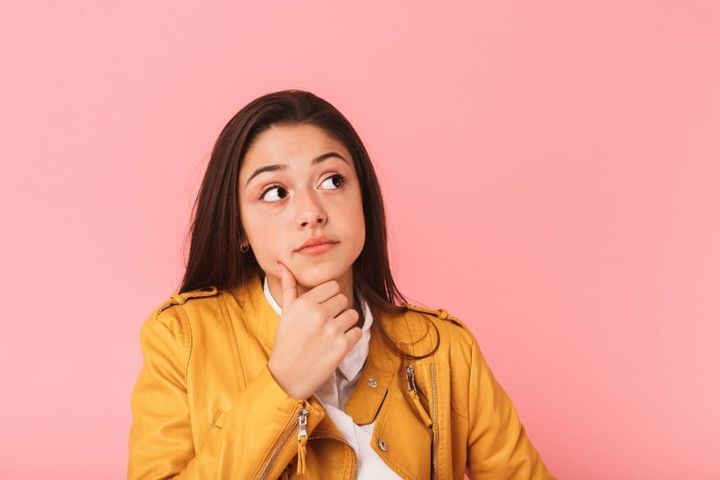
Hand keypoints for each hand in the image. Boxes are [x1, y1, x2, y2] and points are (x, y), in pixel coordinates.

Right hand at [267, 261, 362, 399]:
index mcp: (305, 303)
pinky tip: (337, 344)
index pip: (332, 286)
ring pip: (353, 314)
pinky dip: (351, 338)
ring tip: (331, 334)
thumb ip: (289, 287)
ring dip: (345, 324)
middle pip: (343, 299)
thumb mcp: (285, 312)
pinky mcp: (342, 346)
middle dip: (337, 310)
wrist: (287, 376)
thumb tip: (282, 264)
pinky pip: (358, 332)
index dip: (329, 297)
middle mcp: (319, 314)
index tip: (322, 308)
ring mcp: (332, 330)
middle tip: (325, 323)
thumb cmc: (286, 342)